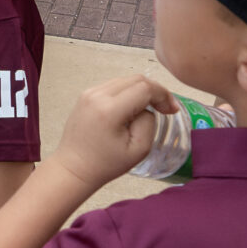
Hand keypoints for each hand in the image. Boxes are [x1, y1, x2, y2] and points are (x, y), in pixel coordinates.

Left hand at [47, 74, 169, 195]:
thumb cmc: (105, 164)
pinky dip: (128, 92)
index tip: (172, 110)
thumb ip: (148, 122)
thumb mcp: (138, 149)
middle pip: (136, 79)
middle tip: (165, 108)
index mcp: (110, 110)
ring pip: (125, 80)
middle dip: (155, 91)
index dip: (163, 95)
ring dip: (142, 91)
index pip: (144, 88)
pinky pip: (114, 85)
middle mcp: (97, 96)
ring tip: (151, 108)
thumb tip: (148, 107)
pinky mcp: (86, 95)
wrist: (74, 168)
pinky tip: (133, 108)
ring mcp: (89, 93)